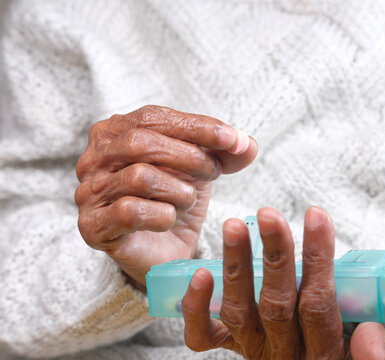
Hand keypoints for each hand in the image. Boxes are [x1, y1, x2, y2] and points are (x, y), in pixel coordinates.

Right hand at [75, 105, 256, 286]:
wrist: (163, 248)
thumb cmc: (176, 198)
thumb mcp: (203, 167)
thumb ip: (226, 151)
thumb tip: (248, 144)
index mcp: (115, 132)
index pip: (153, 117)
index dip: (197, 126)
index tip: (234, 139)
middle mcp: (94, 158)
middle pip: (141, 142)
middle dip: (189, 157)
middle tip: (213, 172)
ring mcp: (89, 193)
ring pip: (139, 177)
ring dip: (179, 190)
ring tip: (188, 199)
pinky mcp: (92, 227)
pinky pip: (130, 212)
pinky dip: (162, 215)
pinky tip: (169, 219)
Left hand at [181, 207, 384, 358]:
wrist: (335, 357)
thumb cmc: (362, 334)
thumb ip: (383, 336)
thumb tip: (371, 340)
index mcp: (326, 352)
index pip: (319, 304)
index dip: (318, 259)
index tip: (316, 215)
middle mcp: (287, 354)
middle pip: (277, 305)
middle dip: (274, 256)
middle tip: (269, 215)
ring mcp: (256, 350)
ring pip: (240, 312)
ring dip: (236, 267)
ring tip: (234, 227)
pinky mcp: (233, 346)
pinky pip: (205, 336)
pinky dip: (198, 309)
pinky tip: (200, 274)